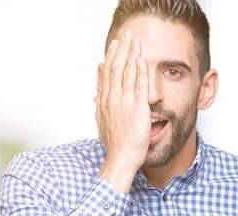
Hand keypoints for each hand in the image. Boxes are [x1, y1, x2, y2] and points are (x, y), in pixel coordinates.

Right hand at [95, 30, 149, 170]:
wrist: (121, 157)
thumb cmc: (115, 143)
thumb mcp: (102, 122)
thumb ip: (100, 106)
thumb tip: (96, 96)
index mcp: (104, 101)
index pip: (106, 74)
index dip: (110, 57)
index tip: (114, 45)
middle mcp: (111, 99)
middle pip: (115, 68)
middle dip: (120, 49)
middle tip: (125, 35)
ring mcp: (123, 102)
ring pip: (125, 72)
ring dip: (130, 54)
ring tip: (134, 40)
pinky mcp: (137, 108)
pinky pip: (138, 85)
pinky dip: (139, 71)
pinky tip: (141, 60)